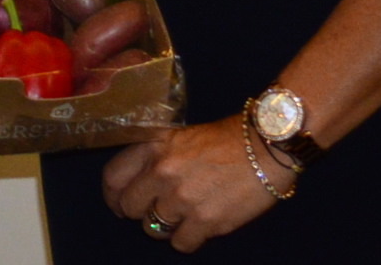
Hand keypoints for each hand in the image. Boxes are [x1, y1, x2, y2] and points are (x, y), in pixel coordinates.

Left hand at [100, 117, 286, 251]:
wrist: (267, 147)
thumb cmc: (227, 138)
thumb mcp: (180, 136)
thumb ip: (156, 157)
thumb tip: (141, 183)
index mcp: (153, 147)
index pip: (113, 178)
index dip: (113, 196)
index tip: (119, 203)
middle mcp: (162, 172)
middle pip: (130, 207)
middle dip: (141, 212)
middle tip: (156, 211)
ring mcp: (182, 198)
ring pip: (154, 228)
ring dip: (166, 226)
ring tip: (184, 216)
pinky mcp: (206, 221)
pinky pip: (181, 243)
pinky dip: (188, 239)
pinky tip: (200, 226)